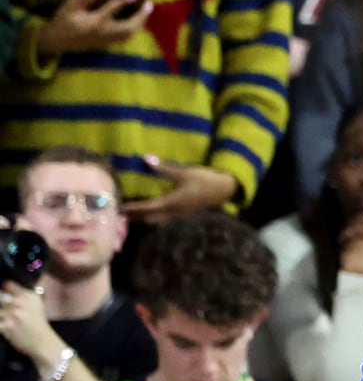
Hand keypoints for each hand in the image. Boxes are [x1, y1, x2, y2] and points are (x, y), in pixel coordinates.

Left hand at [0, 281, 62, 368]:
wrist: (43, 343)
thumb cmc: (39, 324)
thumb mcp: (38, 304)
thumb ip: (27, 294)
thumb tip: (12, 286)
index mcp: (29, 296)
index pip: (9, 284)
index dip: (5, 289)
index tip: (5, 293)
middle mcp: (20, 303)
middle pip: (0, 295)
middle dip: (1, 300)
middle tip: (5, 307)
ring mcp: (12, 315)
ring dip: (1, 313)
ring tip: (5, 316)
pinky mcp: (6, 327)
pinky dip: (0, 323)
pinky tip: (4, 324)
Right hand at [34, 0, 151, 54]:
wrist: (56, 41)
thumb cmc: (62, 21)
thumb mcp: (69, 6)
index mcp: (93, 21)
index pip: (111, 9)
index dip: (122, 1)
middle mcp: (103, 32)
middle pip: (128, 27)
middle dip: (141, 17)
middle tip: (149, 4)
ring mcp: (106, 39)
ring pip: (129, 34)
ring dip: (140, 23)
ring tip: (146, 11)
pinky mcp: (107, 43)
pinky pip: (125, 38)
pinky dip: (134, 29)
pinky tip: (138, 21)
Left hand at [123, 158, 238, 222]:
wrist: (225, 189)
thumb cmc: (206, 180)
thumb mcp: (185, 172)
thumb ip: (165, 168)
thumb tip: (146, 158)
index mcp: (172, 202)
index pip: (147, 207)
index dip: (133, 208)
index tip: (119, 207)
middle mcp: (174, 212)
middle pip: (150, 218)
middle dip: (135, 217)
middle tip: (120, 214)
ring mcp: (180, 215)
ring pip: (157, 221)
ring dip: (145, 218)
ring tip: (133, 215)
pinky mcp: (185, 214)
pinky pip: (165, 219)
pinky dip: (155, 217)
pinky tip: (152, 213)